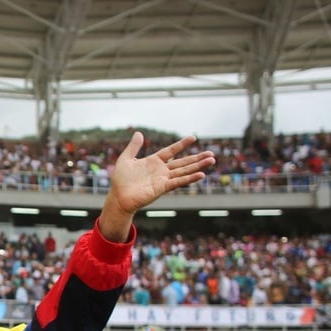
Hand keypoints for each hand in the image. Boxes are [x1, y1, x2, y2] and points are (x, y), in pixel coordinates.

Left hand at [100, 133, 214, 240]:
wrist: (118, 197)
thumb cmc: (120, 180)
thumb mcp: (126, 159)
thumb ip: (133, 147)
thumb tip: (138, 133)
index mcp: (153, 162)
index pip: (171, 151)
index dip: (181, 144)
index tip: (193, 137)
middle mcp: (161, 170)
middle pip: (182, 162)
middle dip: (197, 158)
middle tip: (212, 153)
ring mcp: (163, 179)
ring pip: (184, 171)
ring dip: (198, 166)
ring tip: (212, 160)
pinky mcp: (162, 188)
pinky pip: (178, 181)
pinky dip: (189, 178)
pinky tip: (201, 175)